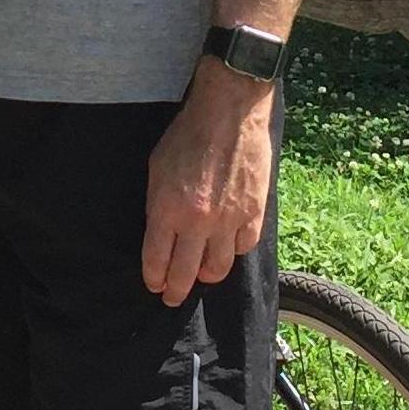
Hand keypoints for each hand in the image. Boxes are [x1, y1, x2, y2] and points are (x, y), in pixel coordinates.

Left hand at [142, 58, 275, 305]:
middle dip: (175, 291)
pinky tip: (227, 245)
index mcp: (167, 209)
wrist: (229, 112)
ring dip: (207, 276)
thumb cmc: (187, 134)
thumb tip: (161, 233)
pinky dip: (234, 250)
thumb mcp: (157, 167)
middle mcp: (198, 221)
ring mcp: (228, 219)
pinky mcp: (254, 212)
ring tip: (201, 274)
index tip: (154, 285)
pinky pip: (244, 246)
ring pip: (218, 268)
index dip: (154, 279)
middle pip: (186, 274)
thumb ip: (158, 204)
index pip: (157, 260)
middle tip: (172, 297)